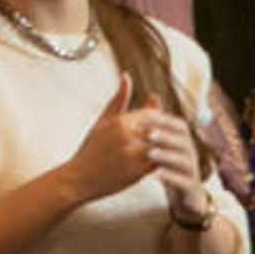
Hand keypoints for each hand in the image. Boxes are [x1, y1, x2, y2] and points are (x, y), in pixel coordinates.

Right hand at [60, 80, 201, 201]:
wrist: (80, 178)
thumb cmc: (92, 148)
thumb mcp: (104, 121)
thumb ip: (119, 99)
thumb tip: (127, 75)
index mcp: (120, 122)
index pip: (152, 114)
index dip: (159, 118)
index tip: (163, 122)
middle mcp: (128, 137)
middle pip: (160, 130)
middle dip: (166, 132)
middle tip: (174, 135)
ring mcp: (134, 156)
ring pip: (162, 146)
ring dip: (168, 147)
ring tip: (171, 148)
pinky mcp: (138, 173)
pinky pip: (159, 163)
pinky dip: (165, 161)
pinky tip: (166, 161)